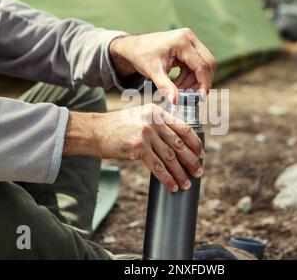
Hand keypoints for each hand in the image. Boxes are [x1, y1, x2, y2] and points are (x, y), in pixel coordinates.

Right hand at [63, 104, 203, 191]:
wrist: (94, 131)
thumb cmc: (116, 128)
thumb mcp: (139, 117)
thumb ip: (157, 125)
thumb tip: (176, 144)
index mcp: (157, 112)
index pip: (183, 127)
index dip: (195, 142)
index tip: (201, 153)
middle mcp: (153, 120)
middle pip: (179, 144)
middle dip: (191, 160)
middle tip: (199, 171)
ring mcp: (146, 133)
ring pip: (170, 157)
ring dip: (180, 173)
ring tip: (187, 183)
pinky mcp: (138, 147)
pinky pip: (157, 166)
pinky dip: (167, 178)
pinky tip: (172, 185)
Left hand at [110, 28, 216, 102]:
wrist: (133, 47)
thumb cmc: (141, 55)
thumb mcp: (152, 72)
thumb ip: (165, 87)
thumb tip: (175, 102)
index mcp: (182, 42)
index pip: (202, 65)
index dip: (204, 83)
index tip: (201, 98)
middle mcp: (189, 38)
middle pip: (208, 64)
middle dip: (201, 82)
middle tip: (190, 96)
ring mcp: (190, 41)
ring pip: (203, 65)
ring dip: (194, 80)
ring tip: (179, 90)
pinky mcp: (188, 46)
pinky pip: (197, 64)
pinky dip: (190, 76)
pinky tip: (179, 84)